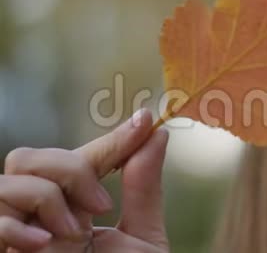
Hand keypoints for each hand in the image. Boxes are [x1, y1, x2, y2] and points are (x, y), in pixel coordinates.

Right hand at [0, 109, 169, 251]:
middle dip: (69, 167)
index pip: (83, 157)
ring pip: (9, 178)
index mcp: (77, 208)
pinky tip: (43, 244)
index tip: (144, 121)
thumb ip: (144, 189)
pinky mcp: (3, 251)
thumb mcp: (143, 239)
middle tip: (100, 204)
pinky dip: (16, 224)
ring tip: (74, 233)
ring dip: (47, 195)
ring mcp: (17, 235)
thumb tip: (156, 134)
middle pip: (30, 156)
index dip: (112, 139)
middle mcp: (42, 216)